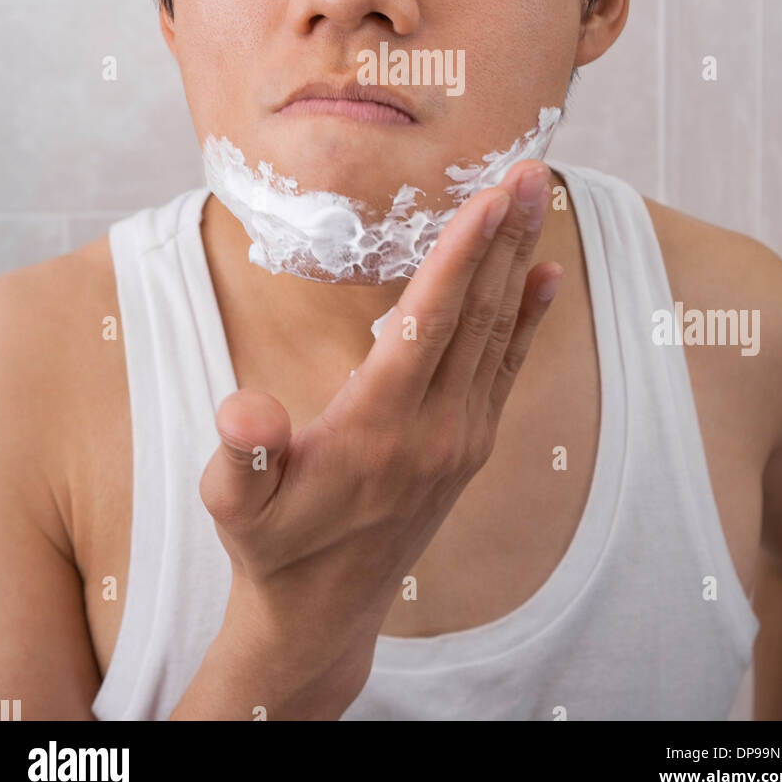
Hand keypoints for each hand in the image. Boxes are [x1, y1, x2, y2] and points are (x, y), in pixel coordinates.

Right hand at [198, 158, 561, 693]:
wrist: (324, 612)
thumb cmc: (273, 545)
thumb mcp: (235, 505)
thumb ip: (240, 455)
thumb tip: (242, 407)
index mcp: (380, 426)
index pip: (429, 322)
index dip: (461, 255)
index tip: (491, 196)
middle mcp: (438, 427)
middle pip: (481, 313)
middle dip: (508, 235)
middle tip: (533, 168)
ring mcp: (463, 436)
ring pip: (500, 332)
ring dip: (522, 260)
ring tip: (542, 198)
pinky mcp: (471, 443)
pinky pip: (507, 366)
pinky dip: (530, 317)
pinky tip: (546, 277)